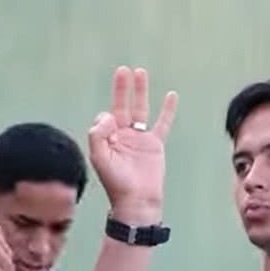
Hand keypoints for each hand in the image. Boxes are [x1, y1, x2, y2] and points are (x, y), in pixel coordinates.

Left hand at [87, 66, 177, 224]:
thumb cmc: (116, 183)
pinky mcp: (155, 143)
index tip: (112, 126)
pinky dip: (167, 109)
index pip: (104, 118)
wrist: (137, 200)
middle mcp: (122, 135)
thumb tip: (108, 116)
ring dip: (139, 91)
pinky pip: (162, 122)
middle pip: (121, 105)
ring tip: (140, 72)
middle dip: (121, 88)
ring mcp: (139, 138)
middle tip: (122, 70)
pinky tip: (171, 95)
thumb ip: (98, 135)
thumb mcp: (100, 159)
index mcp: (107, 138)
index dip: (106, 118)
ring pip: (140, 109)